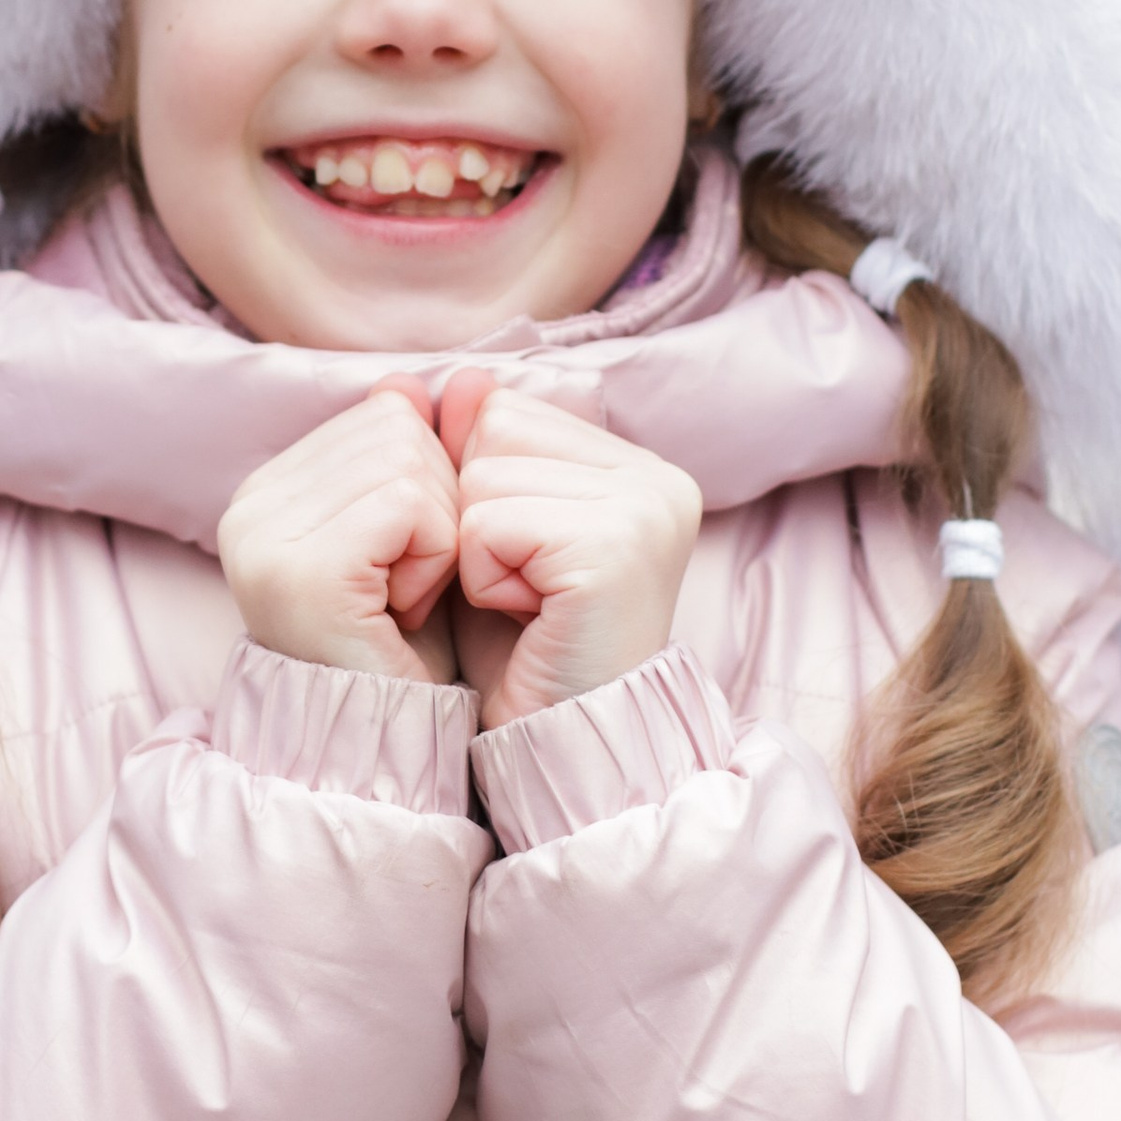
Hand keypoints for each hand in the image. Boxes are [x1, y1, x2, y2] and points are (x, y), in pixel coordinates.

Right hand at [218, 382, 460, 683]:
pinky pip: (412, 506)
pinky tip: (405, 608)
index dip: (425, 485)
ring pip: (410, 463)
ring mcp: (265, 537)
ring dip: (438, 536)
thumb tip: (406, 378)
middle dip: (435, 506)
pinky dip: (435, 557)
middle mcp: (248, 505)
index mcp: (266, 489)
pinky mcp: (301, 570)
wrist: (382, 745)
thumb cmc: (401, 645)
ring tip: (402, 597)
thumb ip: (405, 452)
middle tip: (405, 586)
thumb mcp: (407, 533)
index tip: (400, 562)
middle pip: (398, 430)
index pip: (383, 415)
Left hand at [439, 370, 701, 730]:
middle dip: (477, 515)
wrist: (557, 743)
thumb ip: (478, 450)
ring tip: (527, 604)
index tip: (522, 561)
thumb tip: (461, 377)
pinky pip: (488, 524)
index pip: (508, 412)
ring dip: (476, 552)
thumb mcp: (493, 531)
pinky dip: (482, 578)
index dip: (481, 489)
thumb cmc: (524, 647)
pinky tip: (529, 616)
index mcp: (640, 467)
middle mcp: (659, 478)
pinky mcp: (615, 545)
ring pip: (483, 477)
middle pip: (493, 433)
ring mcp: (646, 507)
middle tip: (523, 588)